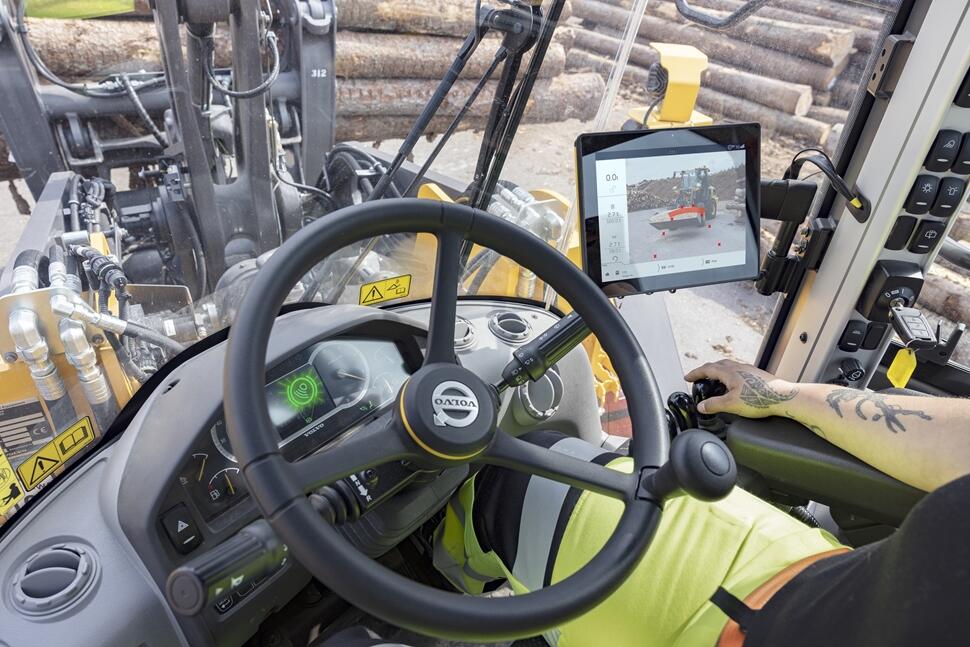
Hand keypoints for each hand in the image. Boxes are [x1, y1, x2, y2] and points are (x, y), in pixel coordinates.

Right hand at [684, 360, 798, 418]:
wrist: (783, 397)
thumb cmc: (760, 398)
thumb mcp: (731, 405)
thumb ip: (713, 405)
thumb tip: (701, 406)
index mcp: (729, 372)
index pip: (706, 369)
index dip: (695, 373)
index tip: (687, 377)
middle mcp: (738, 367)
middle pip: (717, 364)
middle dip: (705, 370)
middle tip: (699, 377)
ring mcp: (748, 370)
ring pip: (728, 366)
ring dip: (718, 371)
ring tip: (715, 380)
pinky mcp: (756, 375)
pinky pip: (738, 370)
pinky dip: (729, 374)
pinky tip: (734, 384)